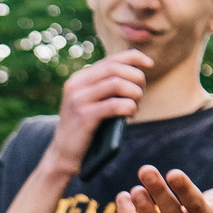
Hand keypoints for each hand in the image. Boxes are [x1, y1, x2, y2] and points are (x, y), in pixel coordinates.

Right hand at [45, 52, 149, 175]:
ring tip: (135, 107)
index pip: (110, 59)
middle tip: (140, 94)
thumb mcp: (92, 103)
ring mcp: (78, 100)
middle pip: (115, 69)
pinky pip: (114, 105)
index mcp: (79, 79)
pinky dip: (129, 107)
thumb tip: (135, 73)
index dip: (134, 58)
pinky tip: (131, 115)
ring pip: (117, 84)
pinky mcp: (84, 116)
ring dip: (134, 94)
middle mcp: (76, 85)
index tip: (149, 64)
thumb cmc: (85, 130)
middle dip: (136, 78)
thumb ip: (105, 87)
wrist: (63, 155)